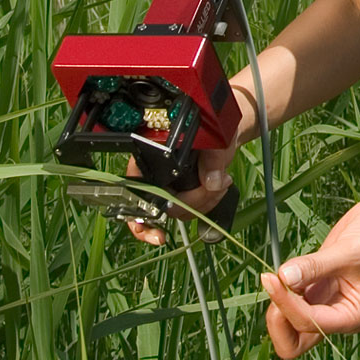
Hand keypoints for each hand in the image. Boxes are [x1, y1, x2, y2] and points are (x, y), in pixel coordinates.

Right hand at [126, 88, 254, 244]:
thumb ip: (212, 157)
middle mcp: (154, 173)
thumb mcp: (213, 135)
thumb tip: (213, 182)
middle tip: (215, 186)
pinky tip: (218, 190)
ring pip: (181, 211)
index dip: (141, 219)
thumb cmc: (211, 124)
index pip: (135, 192)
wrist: (223, 127)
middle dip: (194, 202)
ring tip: (221, 181)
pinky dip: (207, 204)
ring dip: (205, 202)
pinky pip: (191, 210)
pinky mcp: (183, 192)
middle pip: (165, 206)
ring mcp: (168, 185)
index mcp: (148, 155)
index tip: (157, 235)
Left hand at [260, 195, 359, 358]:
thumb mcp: (348, 252)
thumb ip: (314, 266)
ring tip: (275, 274)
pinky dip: (281, 288)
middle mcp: (336, 314)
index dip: (286, 304)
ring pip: (290, 321)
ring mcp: (325, 301)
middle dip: (278, 319)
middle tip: (273, 285)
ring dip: (277, 302)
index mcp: (351, 316)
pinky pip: (291, 297)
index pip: (307, 323)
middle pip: (295, 339)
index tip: (273, 277)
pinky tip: (283, 269)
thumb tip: (284, 276)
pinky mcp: (317, 285)